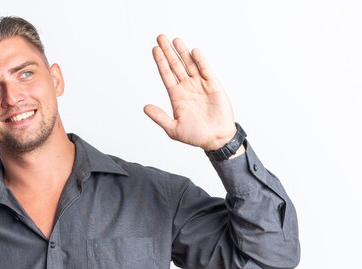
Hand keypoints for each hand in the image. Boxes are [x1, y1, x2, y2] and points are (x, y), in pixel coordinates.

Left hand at [144, 35, 236, 150]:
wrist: (216, 139)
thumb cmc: (196, 136)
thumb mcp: (174, 129)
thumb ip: (160, 117)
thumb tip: (145, 108)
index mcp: (176, 96)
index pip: (166, 75)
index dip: (160, 62)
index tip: (154, 49)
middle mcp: (187, 87)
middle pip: (175, 65)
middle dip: (168, 52)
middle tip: (160, 37)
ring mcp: (200, 85)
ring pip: (189, 64)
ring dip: (182, 52)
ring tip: (175, 40)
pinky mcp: (213, 85)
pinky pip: (205, 70)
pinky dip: (200, 61)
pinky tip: (193, 51)